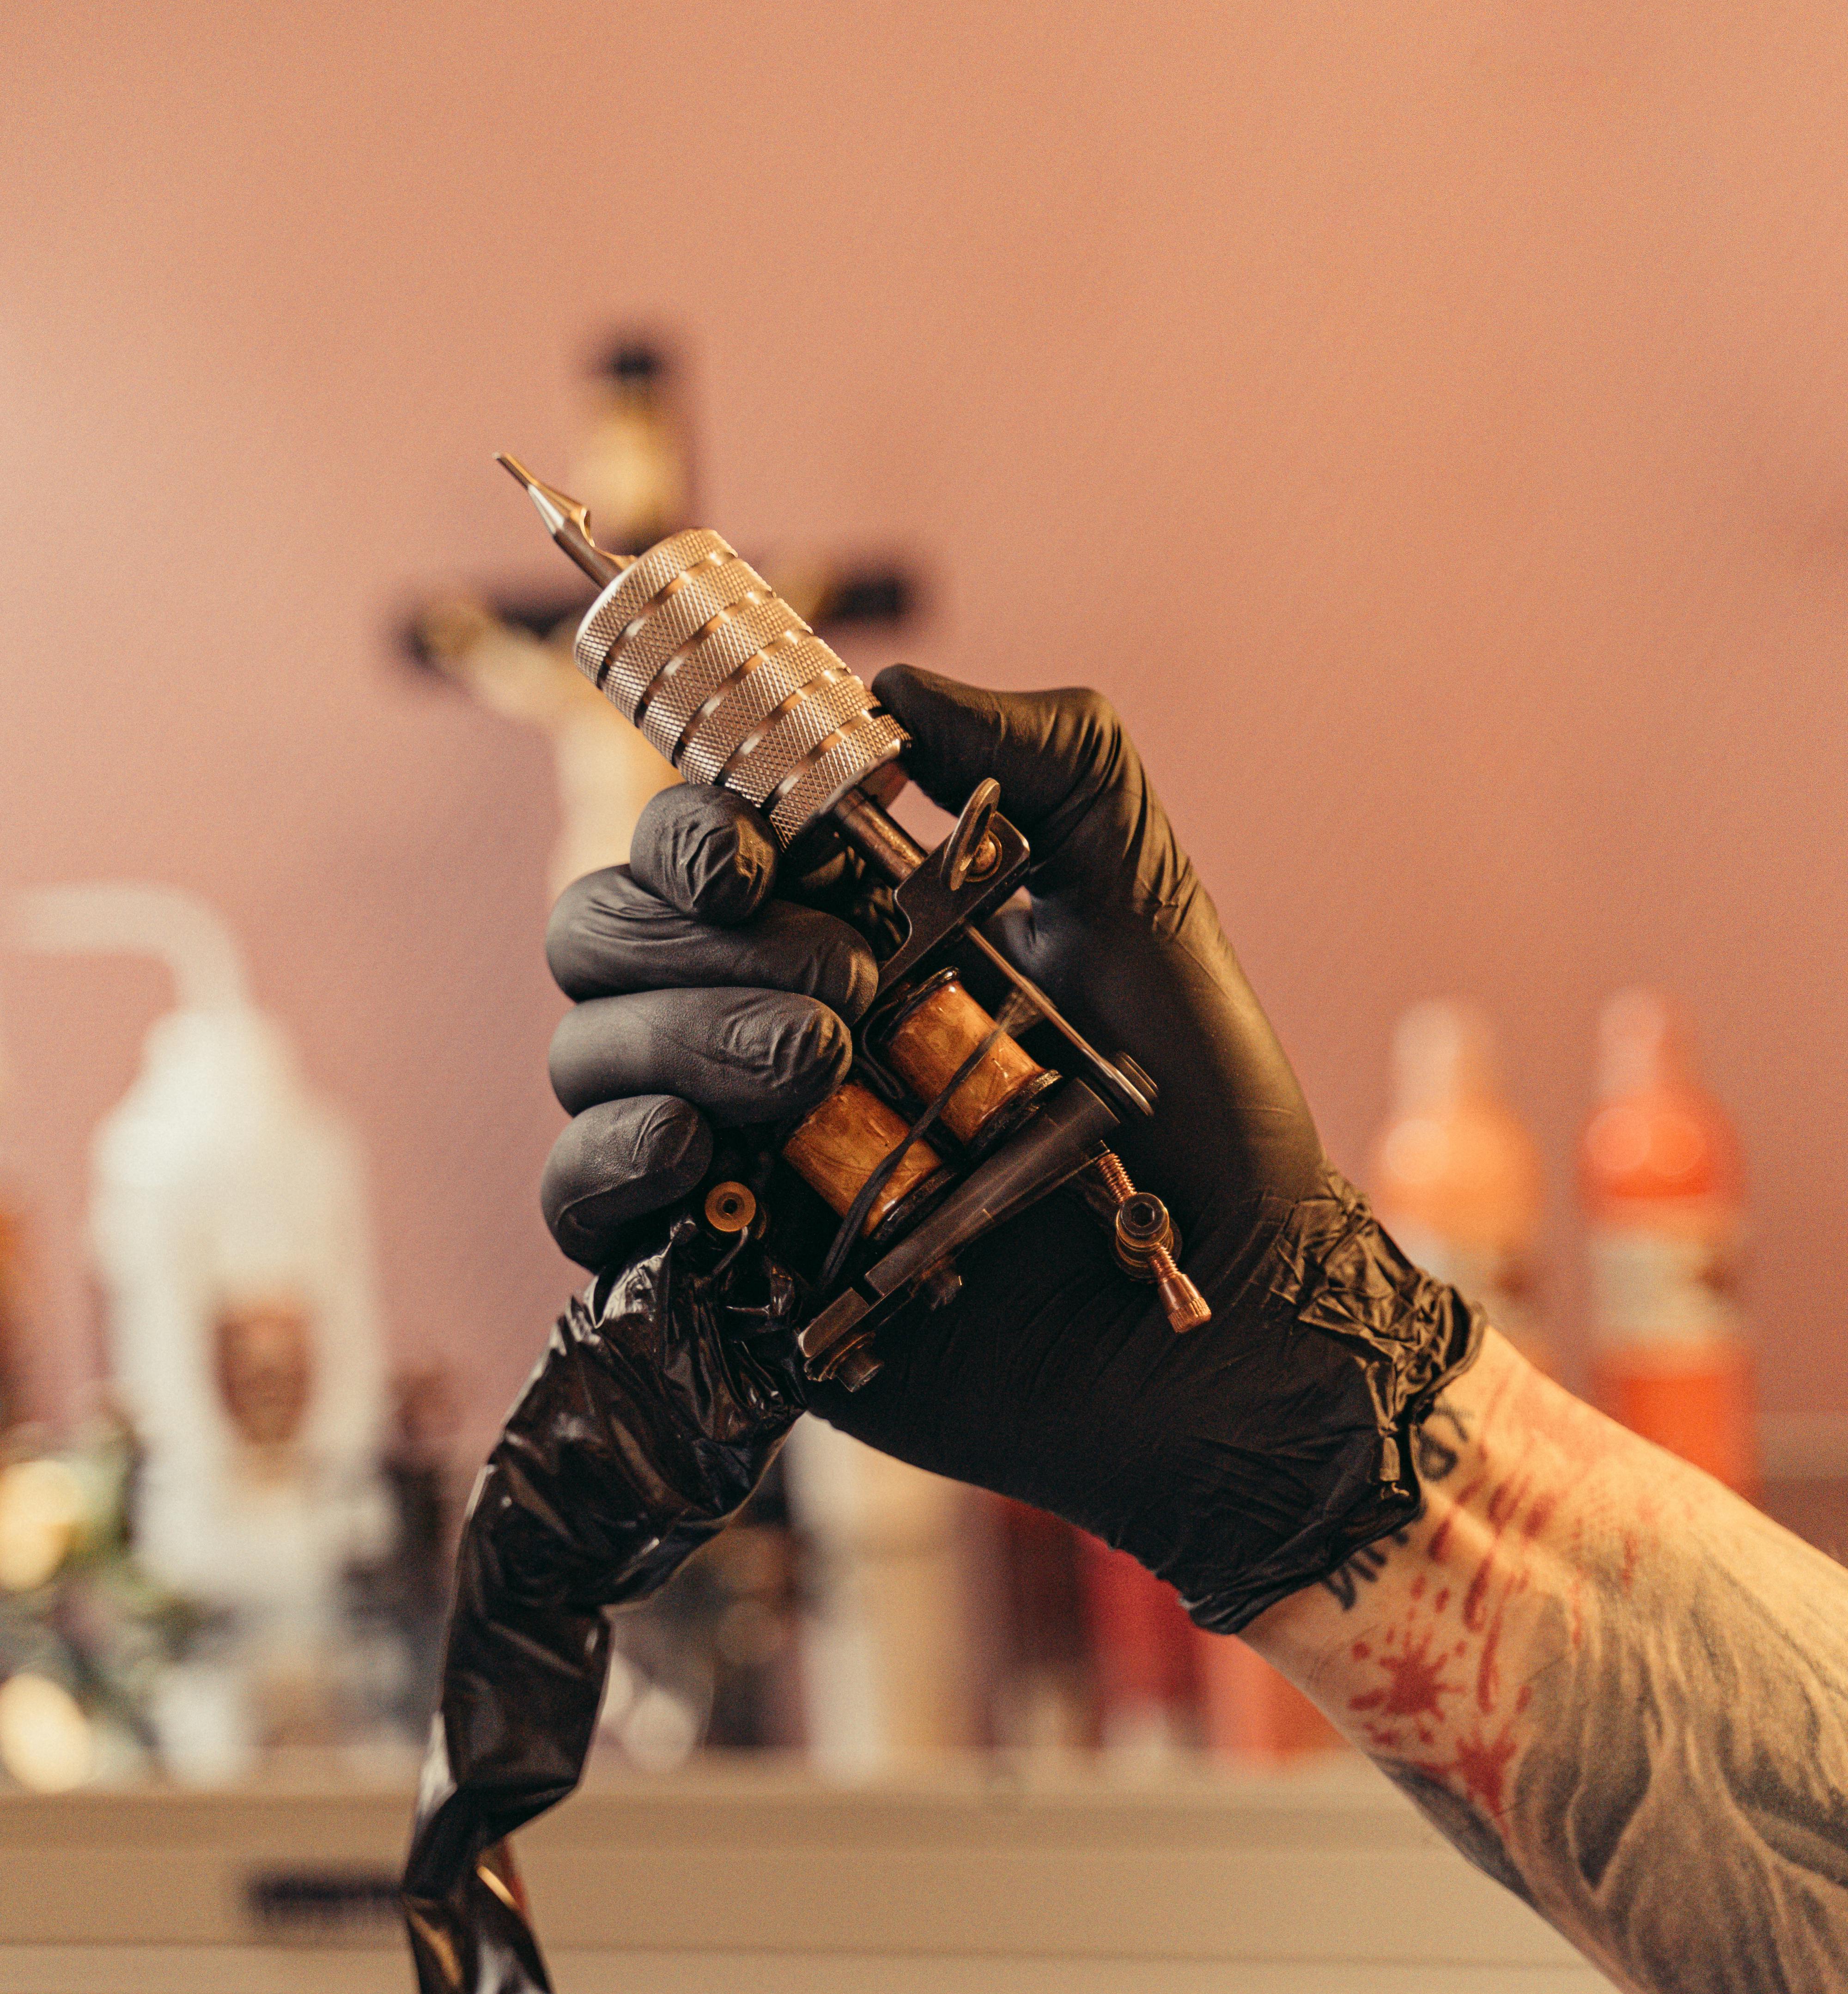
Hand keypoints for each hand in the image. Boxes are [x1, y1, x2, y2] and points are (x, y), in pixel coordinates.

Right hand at [542, 669, 1470, 1625]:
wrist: (1214, 1303)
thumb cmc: (1189, 1104)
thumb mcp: (1140, 894)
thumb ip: (1045, 756)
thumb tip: (888, 689)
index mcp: (835, 927)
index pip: (686, 848)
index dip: (691, 832)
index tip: (760, 857)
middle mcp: (761, 1026)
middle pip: (603, 940)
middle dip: (695, 942)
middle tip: (849, 988)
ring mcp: (732, 1152)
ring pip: (587, 1058)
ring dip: (680, 1037)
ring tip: (821, 1067)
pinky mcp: (718, 1272)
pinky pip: (583, 1203)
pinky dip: (612, 1157)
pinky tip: (699, 1146)